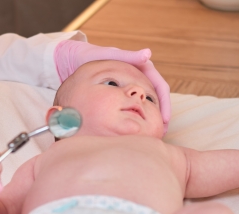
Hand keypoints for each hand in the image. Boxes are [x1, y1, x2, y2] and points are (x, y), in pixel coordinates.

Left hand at [54, 40, 170, 130]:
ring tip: (151, 135)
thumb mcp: (110, 56)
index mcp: (141, 67)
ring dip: (150, 118)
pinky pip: (132, 106)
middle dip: (160, 115)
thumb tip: (148, 54)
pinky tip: (133, 130)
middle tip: (162, 131)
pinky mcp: (120, 93)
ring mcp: (130, 86)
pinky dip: (135, 117)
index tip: (164, 118)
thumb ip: (128, 55)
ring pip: (146, 104)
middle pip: (156, 99)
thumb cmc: (93, 55)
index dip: (164, 103)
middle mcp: (139, 77)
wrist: (74, 60)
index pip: (160, 86)